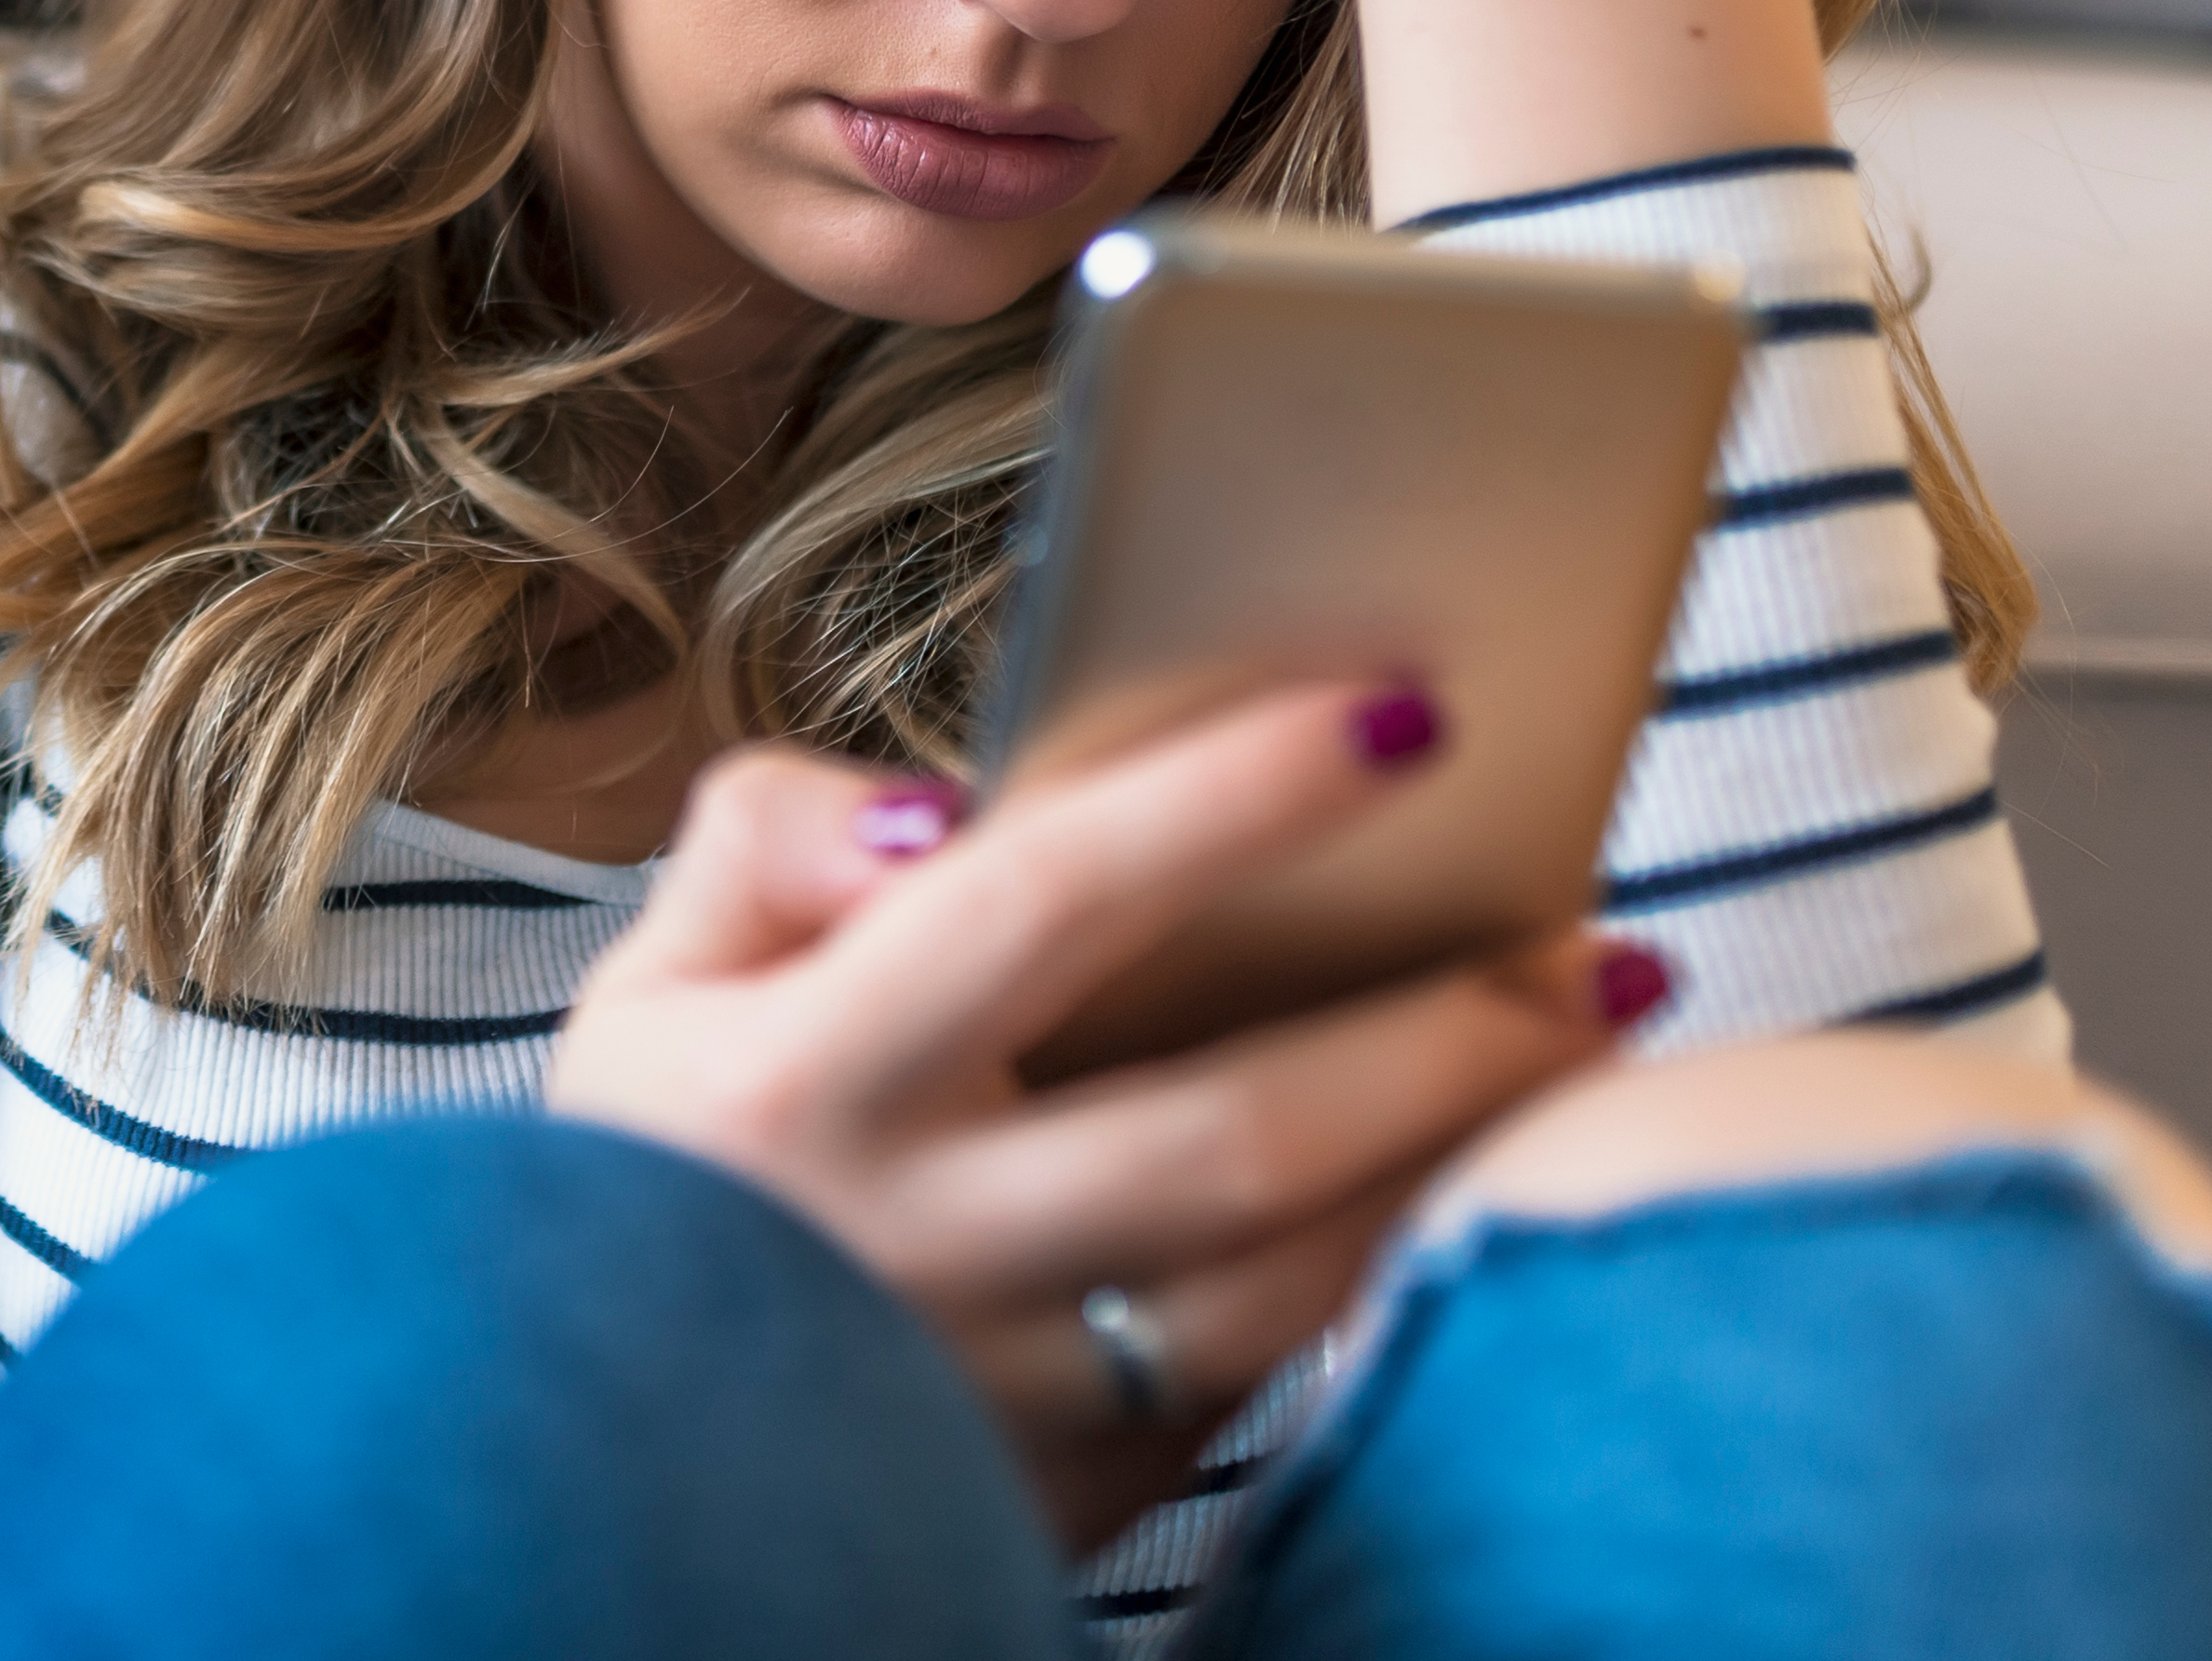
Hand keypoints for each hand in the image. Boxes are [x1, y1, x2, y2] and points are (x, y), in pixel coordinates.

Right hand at [543, 688, 1649, 1546]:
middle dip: (1444, 1029)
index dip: (1229, 798)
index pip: (1042, 899)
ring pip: (1293, 1282)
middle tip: (1602, 939)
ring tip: (1590, 1042)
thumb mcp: (649, 988)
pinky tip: (1466, 1180)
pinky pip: (1271, 1380)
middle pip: (1232, 1131)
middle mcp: (914, 1247)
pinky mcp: (1073, 1496)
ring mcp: (1005, 1394)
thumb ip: (770, 845)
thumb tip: (941, 809)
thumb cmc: (656, 1181)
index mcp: (803, 1081)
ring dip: (1464, 1157)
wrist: (609, 1461)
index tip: (1404, 715)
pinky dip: (1384, 1269)